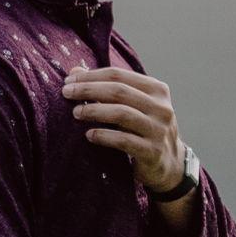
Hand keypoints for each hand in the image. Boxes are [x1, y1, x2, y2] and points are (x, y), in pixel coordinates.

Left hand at [61, 65, 184, 194]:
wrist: (168, 164)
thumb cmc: (142, 129)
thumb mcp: (131, 106)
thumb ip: (107, 88)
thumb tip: (74, 72)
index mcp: (157, 89)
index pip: (118, 75)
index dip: (91, 76)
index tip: (69, 80)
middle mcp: (161, 107)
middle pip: (119, 91)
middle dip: (89, 90)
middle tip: (66, 93)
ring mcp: (159, 130)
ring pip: (122, 114)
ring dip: (94, 111)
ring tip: (76, 112)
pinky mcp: (153, 151)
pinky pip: (124, 140)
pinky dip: (104, 136)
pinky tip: (89, 135)